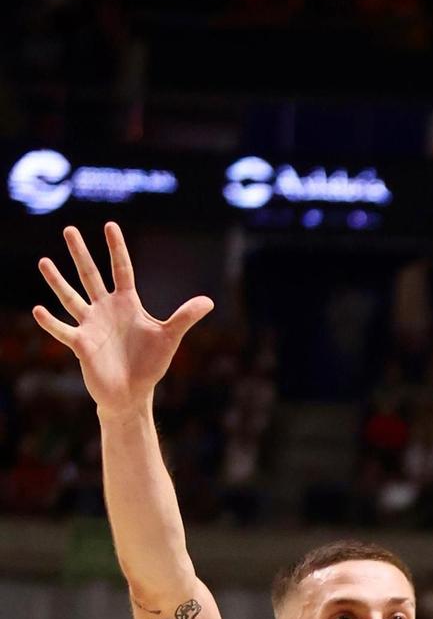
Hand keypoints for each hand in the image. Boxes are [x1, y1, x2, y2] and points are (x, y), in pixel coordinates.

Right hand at [33, 222, 211, 411]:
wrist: (132, 393)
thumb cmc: (149, 364)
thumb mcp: (169, 337)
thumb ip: (185, 317)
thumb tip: (209, 301)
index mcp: (127, 303)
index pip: (122, 269)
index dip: (117, 248)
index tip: (110, 225)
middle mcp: (105, 309)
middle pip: (91, 276)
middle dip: (81, 254)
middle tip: (69, 229)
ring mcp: (90, 325)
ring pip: (71, 298)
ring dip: (57, 281)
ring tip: (43, 261)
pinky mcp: (81, 344)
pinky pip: (63, 330)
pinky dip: (50, 322)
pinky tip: (37, 310)